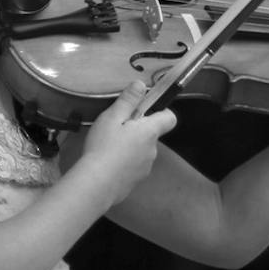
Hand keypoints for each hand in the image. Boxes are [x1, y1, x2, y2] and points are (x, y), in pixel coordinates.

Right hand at [70, 83, 177, 204]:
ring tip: (108, 148)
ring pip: (142, 151)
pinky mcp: (136, 181)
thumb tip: (141, 85)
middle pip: (151, 135)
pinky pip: (133, 167)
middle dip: (137, 130)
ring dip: (130, 147)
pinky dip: (124, 163)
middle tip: (115, 129)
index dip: (161, 112)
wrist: (98, 184)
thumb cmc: (104, 146)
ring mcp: (146, 168)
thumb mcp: (112, 117)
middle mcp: (153, 150)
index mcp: (150, 132)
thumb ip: (128, 101)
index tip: (144, 110)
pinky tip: (107, 164)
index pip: (170, 118)